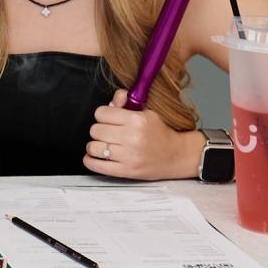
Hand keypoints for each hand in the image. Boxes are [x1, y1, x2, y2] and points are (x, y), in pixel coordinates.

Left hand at [85, 90, 200, 179]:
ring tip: (103, 145)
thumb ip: (127, 103)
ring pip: (93, 147)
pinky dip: (91, 161)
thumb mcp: (147, 113)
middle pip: (95, 130)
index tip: (107, 119)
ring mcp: (129, 156)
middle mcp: (132, 138)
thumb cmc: (160, 133)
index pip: (101, 113)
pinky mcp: (126, 171)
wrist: (177, 155)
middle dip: (99, 130)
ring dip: (94, 146)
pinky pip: (97, 166)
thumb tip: (117, 97)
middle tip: (107, 133)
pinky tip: (94, 158)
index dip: (102, 115)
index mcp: (136, 120)